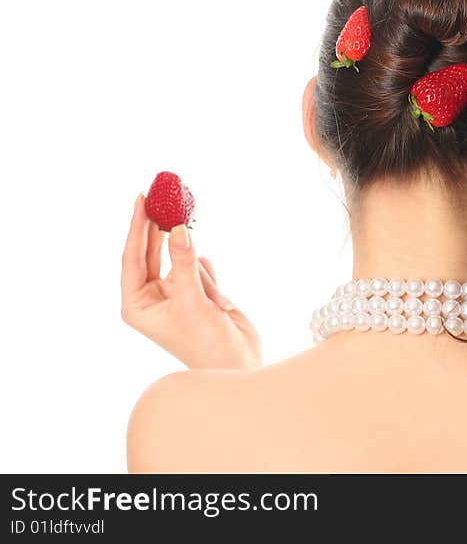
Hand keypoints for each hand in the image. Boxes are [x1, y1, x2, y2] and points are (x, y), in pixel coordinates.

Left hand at [121, 194, 260, 369]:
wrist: (238, 364)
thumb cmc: (206, 343)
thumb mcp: (191, 300)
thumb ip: (183, 263)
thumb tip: (177, 228)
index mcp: (137, 304)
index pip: (133, 257)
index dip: (136, 227)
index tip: (141, 199)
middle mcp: (153, 298)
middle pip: (153, 253)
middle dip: (160, 228)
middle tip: (164, 198)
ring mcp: (177, 294)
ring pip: (182, 260)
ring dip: (196, 268)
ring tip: (201, 273)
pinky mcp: (199, 294)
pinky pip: (200, 269)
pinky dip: (208, 274)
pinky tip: (213, 289)